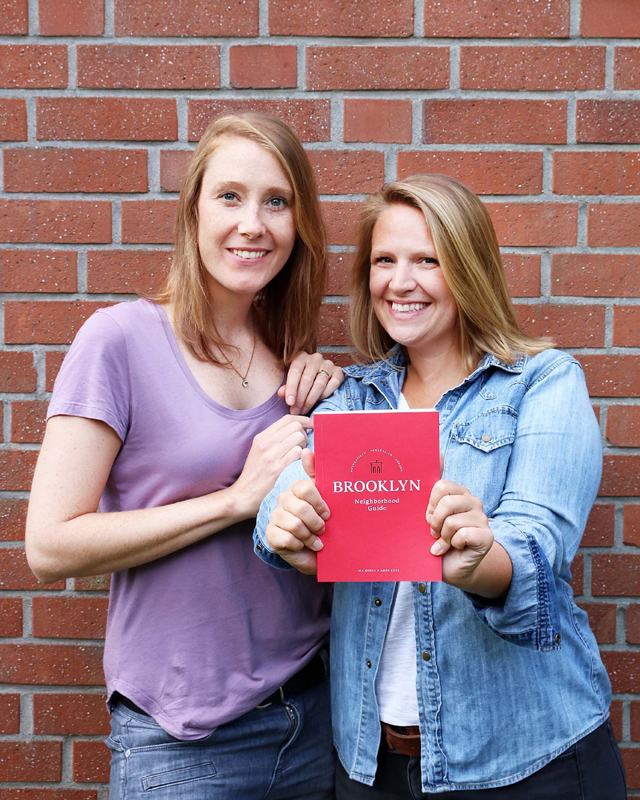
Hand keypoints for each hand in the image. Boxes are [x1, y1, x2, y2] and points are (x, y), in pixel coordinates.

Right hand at [231, 415, 312, 517]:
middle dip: (305, 435)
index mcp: (262, 437)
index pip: (287, 419)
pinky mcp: (276, 469)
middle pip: (296, 426)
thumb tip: (296, 430)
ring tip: (301, 458)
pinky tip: (299, 466)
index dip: (303, 420)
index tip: (312, 425)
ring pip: (299, 438)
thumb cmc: (255, 475)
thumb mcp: (260, 452)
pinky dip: (302, 458)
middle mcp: (265, 443)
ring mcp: (270, 455)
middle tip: (304, 447)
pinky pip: (298, 453)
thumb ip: (275, 440)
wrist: (242, 496)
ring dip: (305, 447)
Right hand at [265, 450, 329, 573]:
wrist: (314, 551)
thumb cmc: (320, 524)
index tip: (327, 514)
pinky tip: (303, 546)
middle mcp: (282, 499)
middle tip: (322, 529)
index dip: (319, 503)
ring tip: (314, 539)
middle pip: (302, 508)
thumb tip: (307, 450)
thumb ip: (316, 475)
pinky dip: (300, 545)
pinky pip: (288, 539)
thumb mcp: (324, 499)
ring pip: (296, 525)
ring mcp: (274, 517)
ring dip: (310, 536)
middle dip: (316, 523)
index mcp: (295, 489)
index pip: (305, 488)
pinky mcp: (270, 534)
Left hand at [278, 352, 343, 414]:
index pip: (295, 371)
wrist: (319, 373)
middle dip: (301, 398)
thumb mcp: (292, 380)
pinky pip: (333, 384)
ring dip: (311, 400)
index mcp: (301, 357)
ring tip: (304, 410)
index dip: (291, 388)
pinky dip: (325, 395)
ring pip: (320, 383)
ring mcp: (328, 364)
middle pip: (307, 379)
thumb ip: (287, 387)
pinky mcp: (338, 371)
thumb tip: (281, 393)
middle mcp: (315, 358)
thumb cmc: (302, 377)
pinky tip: (318, 401)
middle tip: (296, 410)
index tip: (289, 403)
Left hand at [427, 480, 493, 589]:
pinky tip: (457, 547)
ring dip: (444, 536)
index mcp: (459, 494)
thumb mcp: (430, 521)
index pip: (442, 486)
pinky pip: (463, 535)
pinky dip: (454, 544)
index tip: (429, 517)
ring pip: (452, 522)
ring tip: (445, 542)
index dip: (431, 504)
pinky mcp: (487, 536)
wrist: (453, 567)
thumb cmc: (439, 541)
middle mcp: (473, 502)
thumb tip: (418, 491)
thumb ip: (428, 506)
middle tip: (434, 533)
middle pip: (447, 502)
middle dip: (435, 522)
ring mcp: (482, 518)